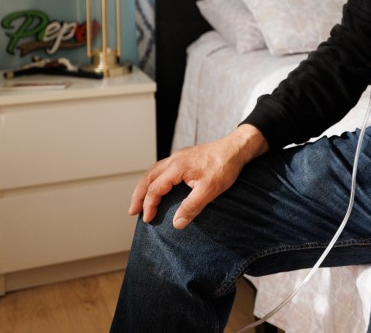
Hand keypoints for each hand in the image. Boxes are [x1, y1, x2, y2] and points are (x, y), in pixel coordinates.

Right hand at [128, 124, 266, 228]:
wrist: (237, 147)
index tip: (148, 220)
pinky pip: (163, 168)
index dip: (149, 205)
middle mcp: (174, 159)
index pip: (154, 189)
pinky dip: (155, 179)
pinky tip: (159, 186)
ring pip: (154, 171)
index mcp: (177, 167)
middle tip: (132, 211)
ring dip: (145, 186)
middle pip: (148, 178)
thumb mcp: (210, 189)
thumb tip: (176, 223)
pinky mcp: (185, 157)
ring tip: (140, 200)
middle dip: (138, 195)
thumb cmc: (225, 166)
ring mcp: (179, 156)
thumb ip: (192, 206)